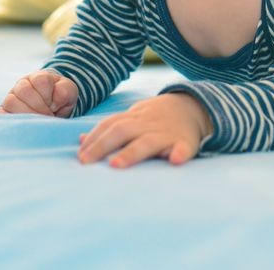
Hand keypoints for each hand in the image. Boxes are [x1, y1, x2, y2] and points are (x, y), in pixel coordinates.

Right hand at [0, 70, 77, 116]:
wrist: (51, 108)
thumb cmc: (59, 98)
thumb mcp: (68, 92)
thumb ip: (65, 90)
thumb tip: (57, 98)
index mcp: (38, 77)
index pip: (41, 81)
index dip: (49, 95)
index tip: (55, 106)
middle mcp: (21, 85)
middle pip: (24, 90)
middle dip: (39, 107)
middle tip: (47, 116)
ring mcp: (10, 98)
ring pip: (11, 102)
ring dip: (27, 114)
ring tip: (37, 122)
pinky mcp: (3, 111)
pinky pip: (0, 114)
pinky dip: (11, 120)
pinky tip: (25, 126)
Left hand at [77, 93, 211, 167]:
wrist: (193, 107)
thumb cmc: (155, 120)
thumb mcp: (132, 119)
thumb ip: (109, 129)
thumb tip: (80, 140)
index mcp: (133, 119)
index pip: (109, 125)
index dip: (94, 139)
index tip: (80, 156)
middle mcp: (147, 124)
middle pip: (122, 131)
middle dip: (102, 146)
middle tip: (86, 162)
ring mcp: (166, 133)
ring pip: (147, 141)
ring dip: (131, 152)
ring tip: (116, 164)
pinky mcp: (186, 142)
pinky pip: (184, 147)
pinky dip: (180, 153)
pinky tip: (175, 161)